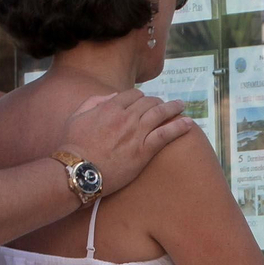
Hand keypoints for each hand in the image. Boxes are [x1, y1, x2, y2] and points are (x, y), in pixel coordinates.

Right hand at [60, 90, 194, 197]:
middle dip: (157, 101)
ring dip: (173, 108)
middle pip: (148, 102)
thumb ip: (94, 102)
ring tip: (181, 106)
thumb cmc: (74, 146)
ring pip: (159, 114)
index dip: (140, 96)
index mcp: (110, 107)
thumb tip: (112, 96)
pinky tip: (189, 123)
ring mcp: (136, 133)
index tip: (144, 100)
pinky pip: (165, 134)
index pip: (133, 94)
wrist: (79, 170)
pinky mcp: (143, 150)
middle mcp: (126, 117)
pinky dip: (179, 127)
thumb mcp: (77, 117)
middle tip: (164, 105)